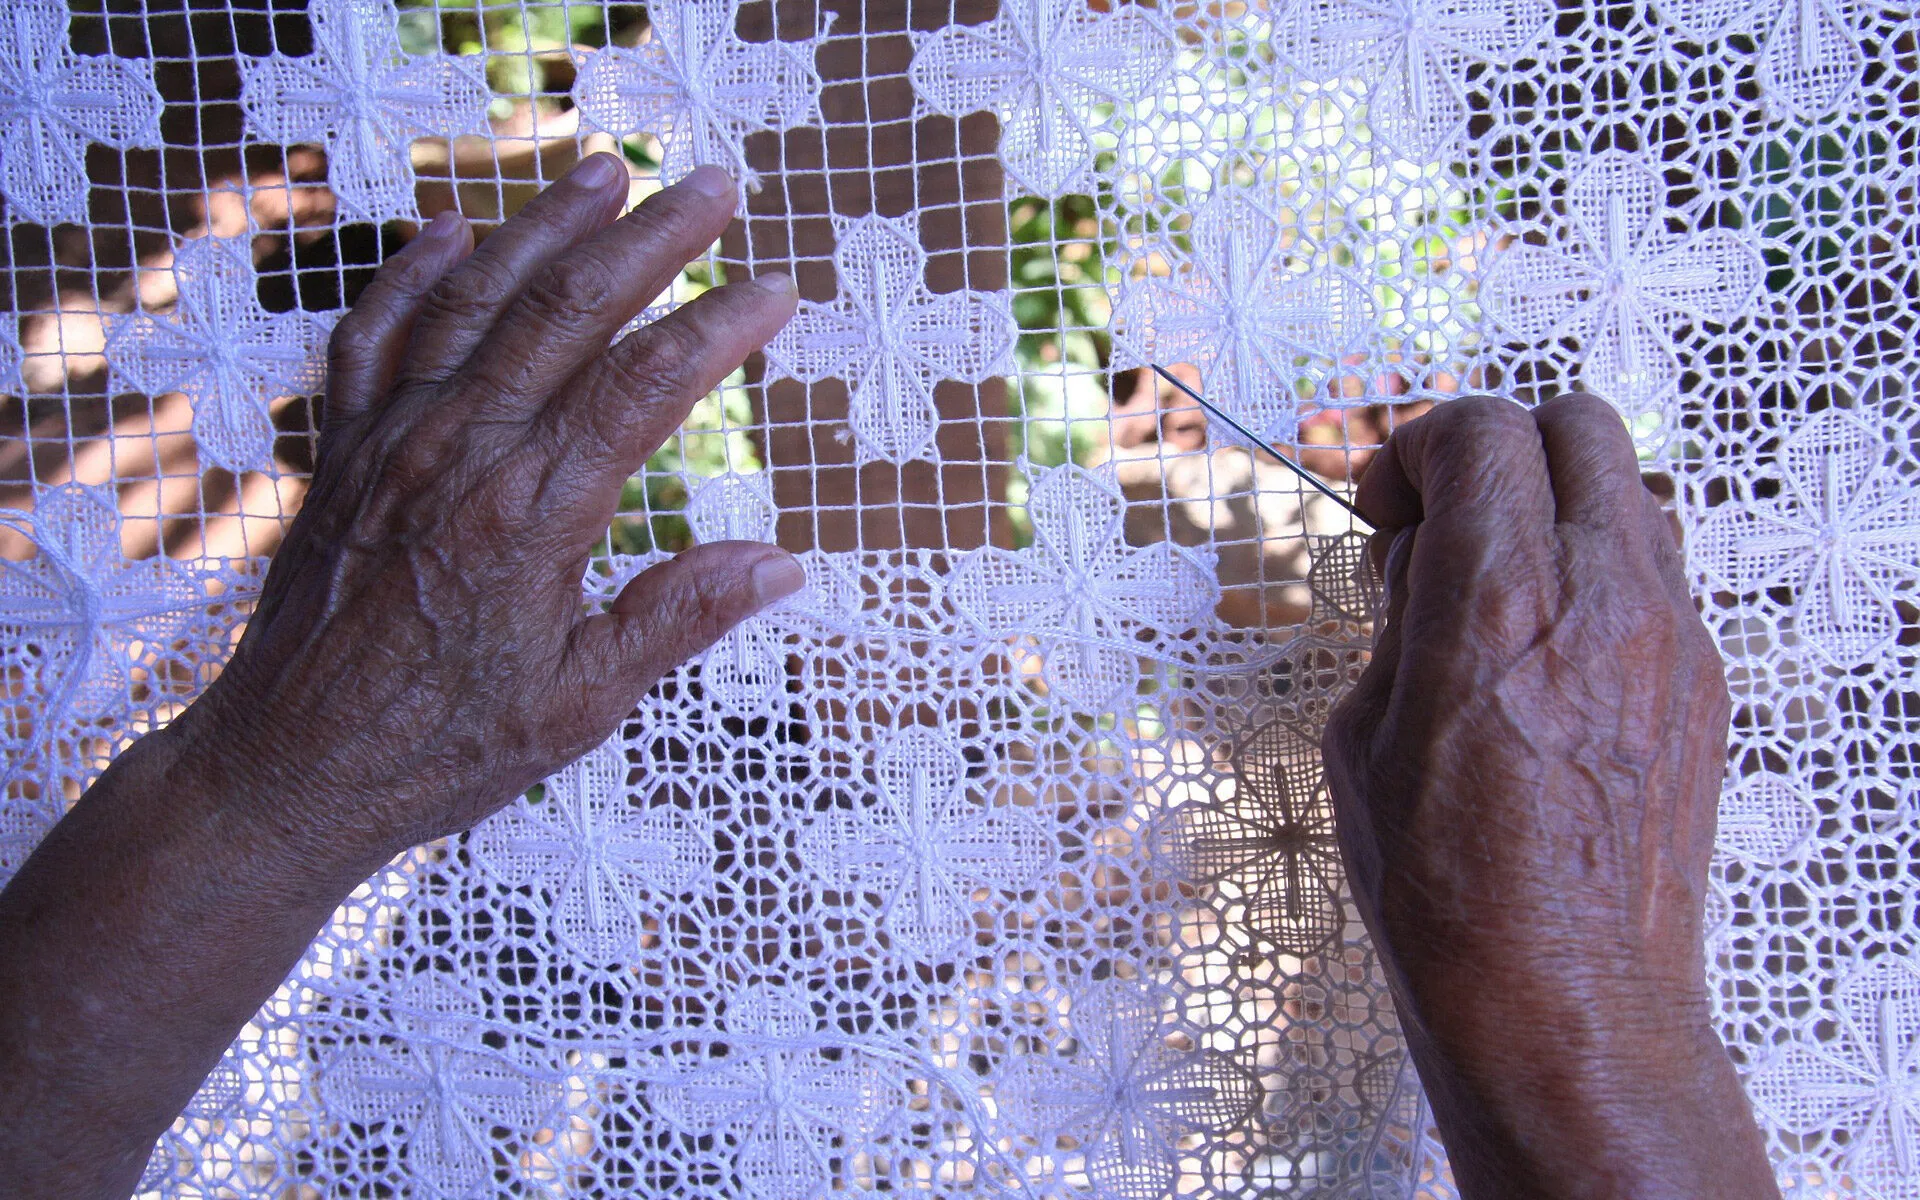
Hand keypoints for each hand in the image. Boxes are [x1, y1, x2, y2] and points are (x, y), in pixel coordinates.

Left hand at [173, 152, 801, 874]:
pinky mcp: (342, 450)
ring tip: (605, 173)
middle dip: (652, 236)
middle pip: (568, 308)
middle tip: (716, 186)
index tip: (775, 290)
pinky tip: (450, 229)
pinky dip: (409, 272)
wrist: (288, 769)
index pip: (645, 384)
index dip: (718, 327)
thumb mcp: (581, 703)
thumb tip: (778, 565)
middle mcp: (459, 453)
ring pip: (475, 297)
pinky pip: (373, 333)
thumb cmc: (439, 748)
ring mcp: (390, 440)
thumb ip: (677, 617)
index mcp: (532, 514)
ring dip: (545, 224)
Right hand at [1322, 395, 1776, 1197]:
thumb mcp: (1365, 738)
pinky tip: (1543, 656)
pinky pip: (1655, 575)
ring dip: (1552, 509)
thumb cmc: (1452, 897)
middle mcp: (1602, 598)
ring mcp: (1669, 639)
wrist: (1563, 1002)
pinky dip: (1594, 576)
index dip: (1415, 447)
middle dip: (1494, 450)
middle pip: (1574, 426)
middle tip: (1440, 520)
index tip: (1387, 499)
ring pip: (1626, 492)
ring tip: (1493, 590)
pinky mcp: (1702, 687)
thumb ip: (1399, 623)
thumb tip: (1420, 570)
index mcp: (1499, 598)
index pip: (1480, 430)